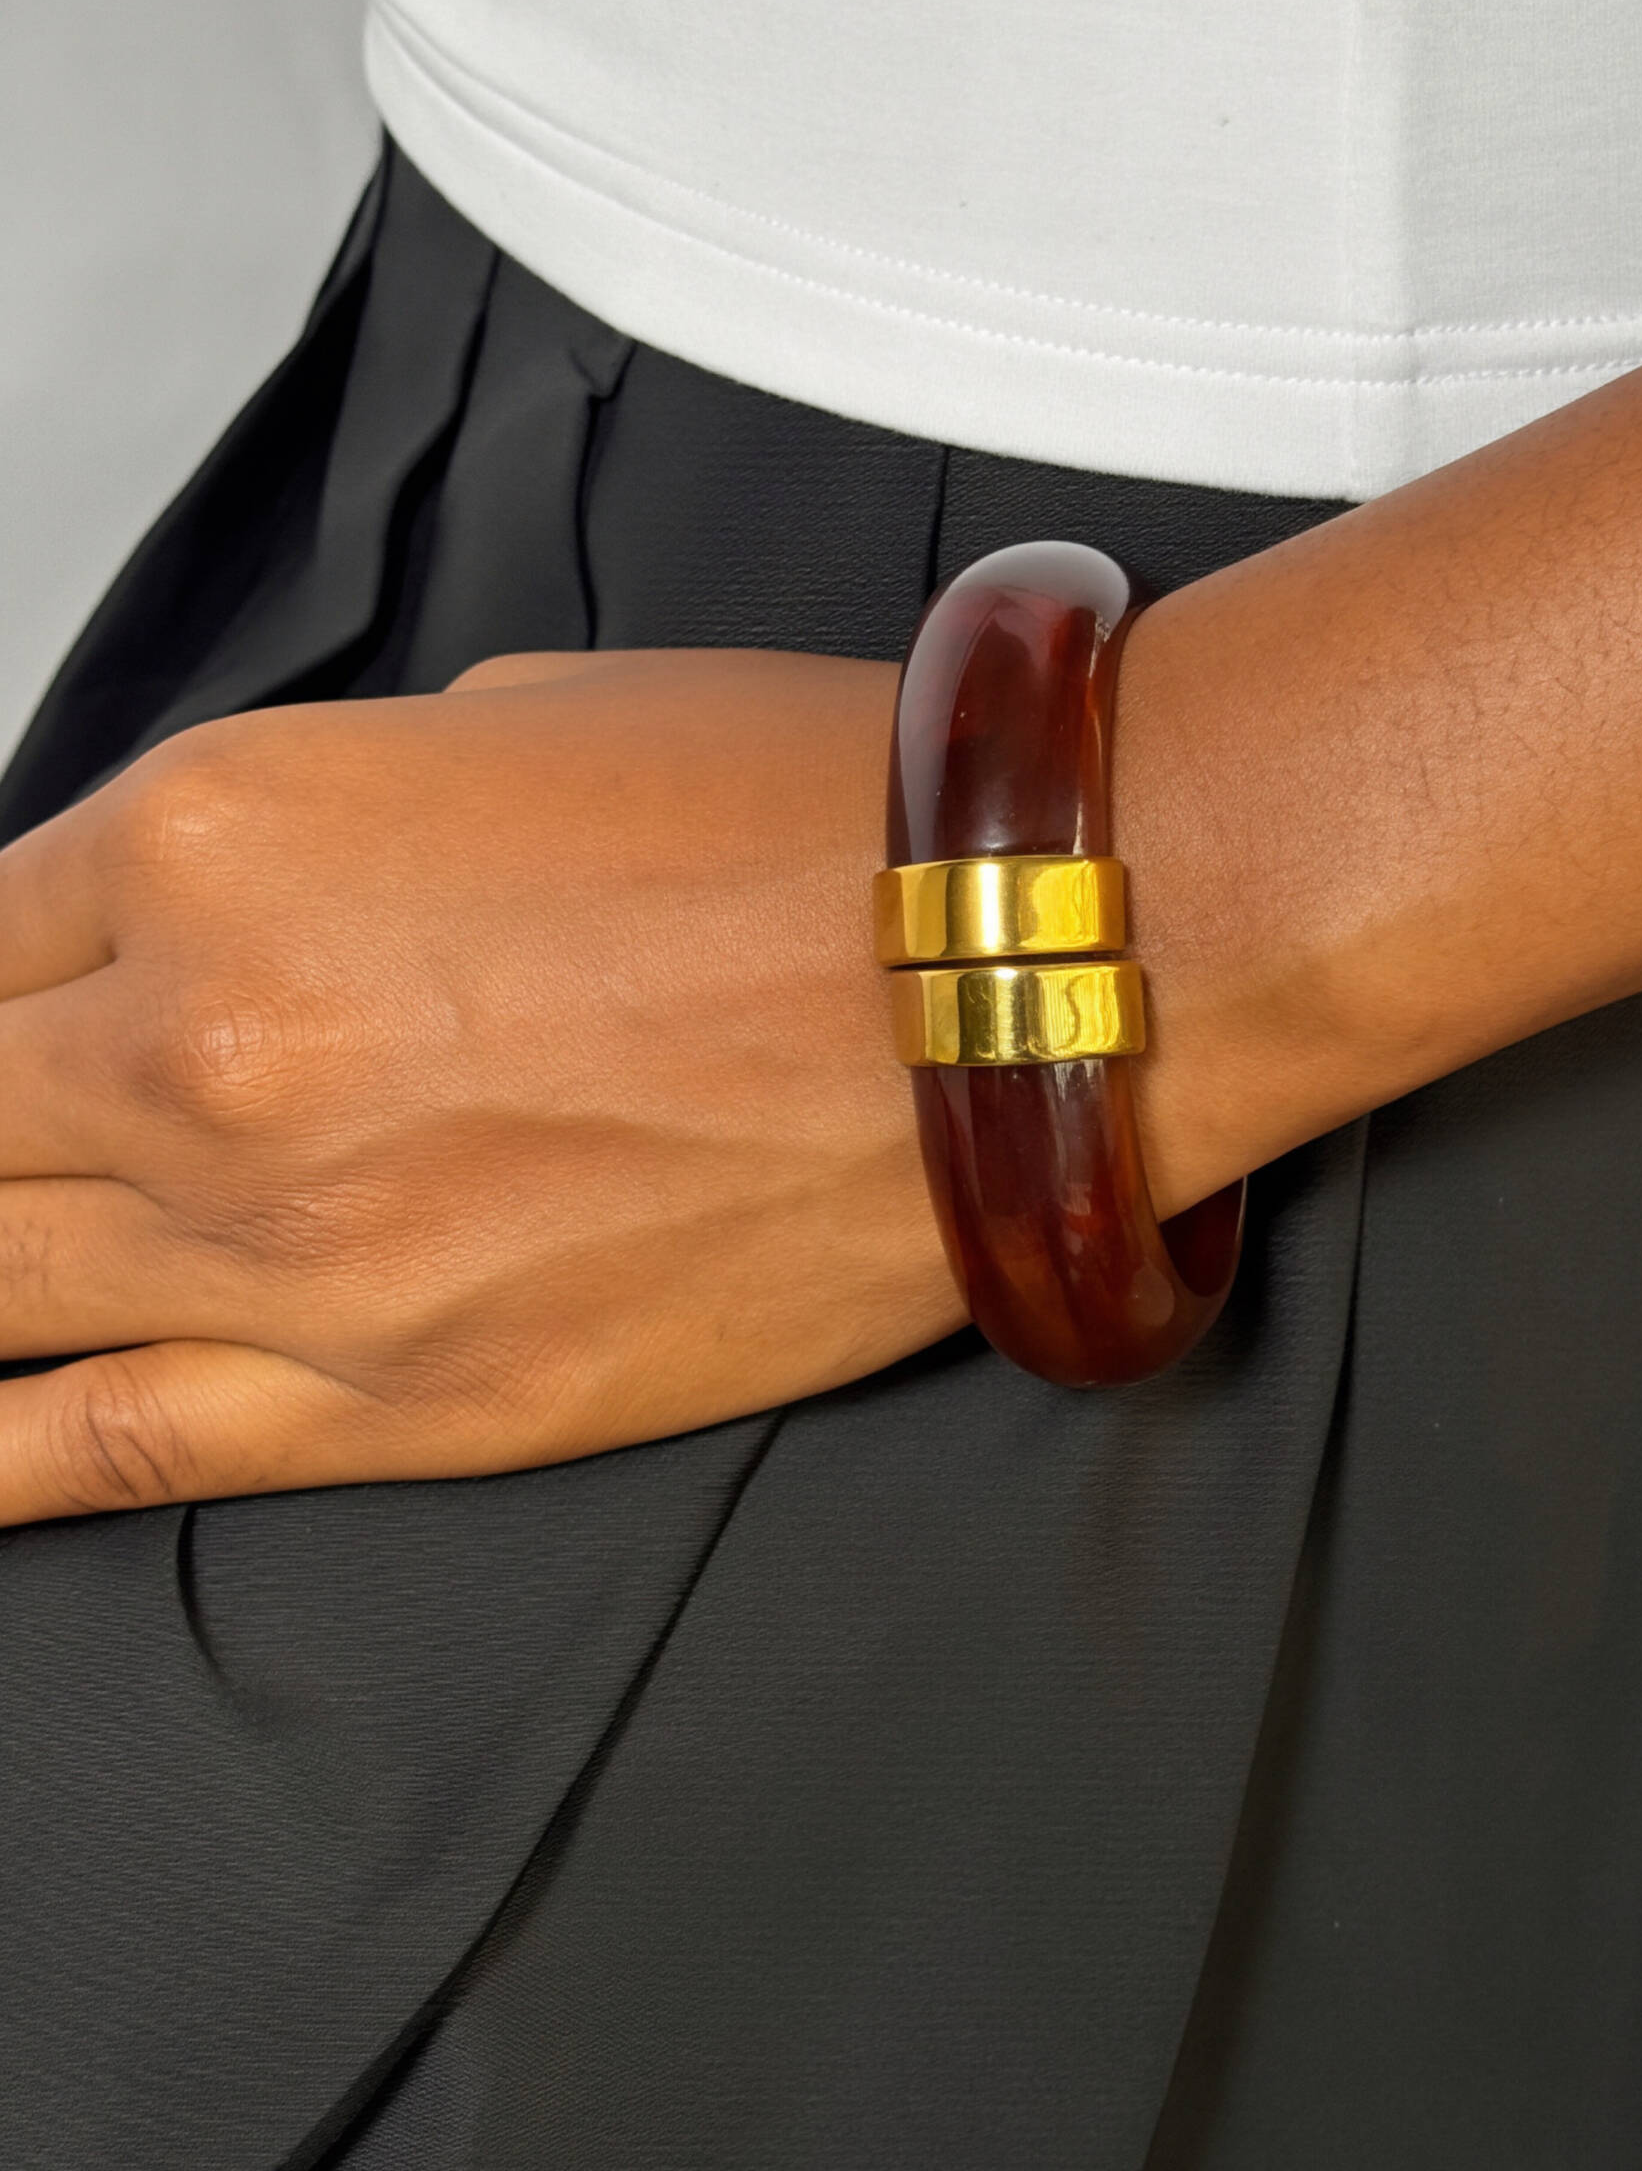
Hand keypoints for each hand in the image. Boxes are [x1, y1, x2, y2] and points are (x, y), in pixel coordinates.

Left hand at [0, 651, 968, 1520]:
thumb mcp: (502, 720)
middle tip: (15, 1139)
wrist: (1013, 969)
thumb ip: (314, 827)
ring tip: (12, 1247)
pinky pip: (102, 1451)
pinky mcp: (406, 1403)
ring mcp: (292, 1246)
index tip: (12, 1015)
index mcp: (224, 832)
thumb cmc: (805, 819)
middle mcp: (210, 1043)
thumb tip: (241, 903)